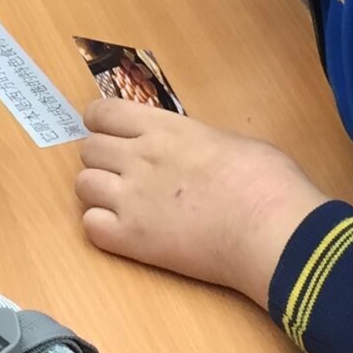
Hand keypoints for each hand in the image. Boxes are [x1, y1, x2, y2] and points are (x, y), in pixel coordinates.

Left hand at [73, 98, 328, 301]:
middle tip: (123, 172)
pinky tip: (125, 231)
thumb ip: (198, 142)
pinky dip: (102, 228)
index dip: (100, 122)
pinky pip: (90, 226)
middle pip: (89, 149)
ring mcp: (131, 198)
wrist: (269, 229)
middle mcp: (139, 157)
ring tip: (122, 204)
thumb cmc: (267, 181)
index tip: (108, 131)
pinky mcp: (132, 238)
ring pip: (82, 185)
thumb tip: (197, 153)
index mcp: (164, 128)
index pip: (104, 113)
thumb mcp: (232, 142)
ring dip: (98, 192)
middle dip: (101, 158)